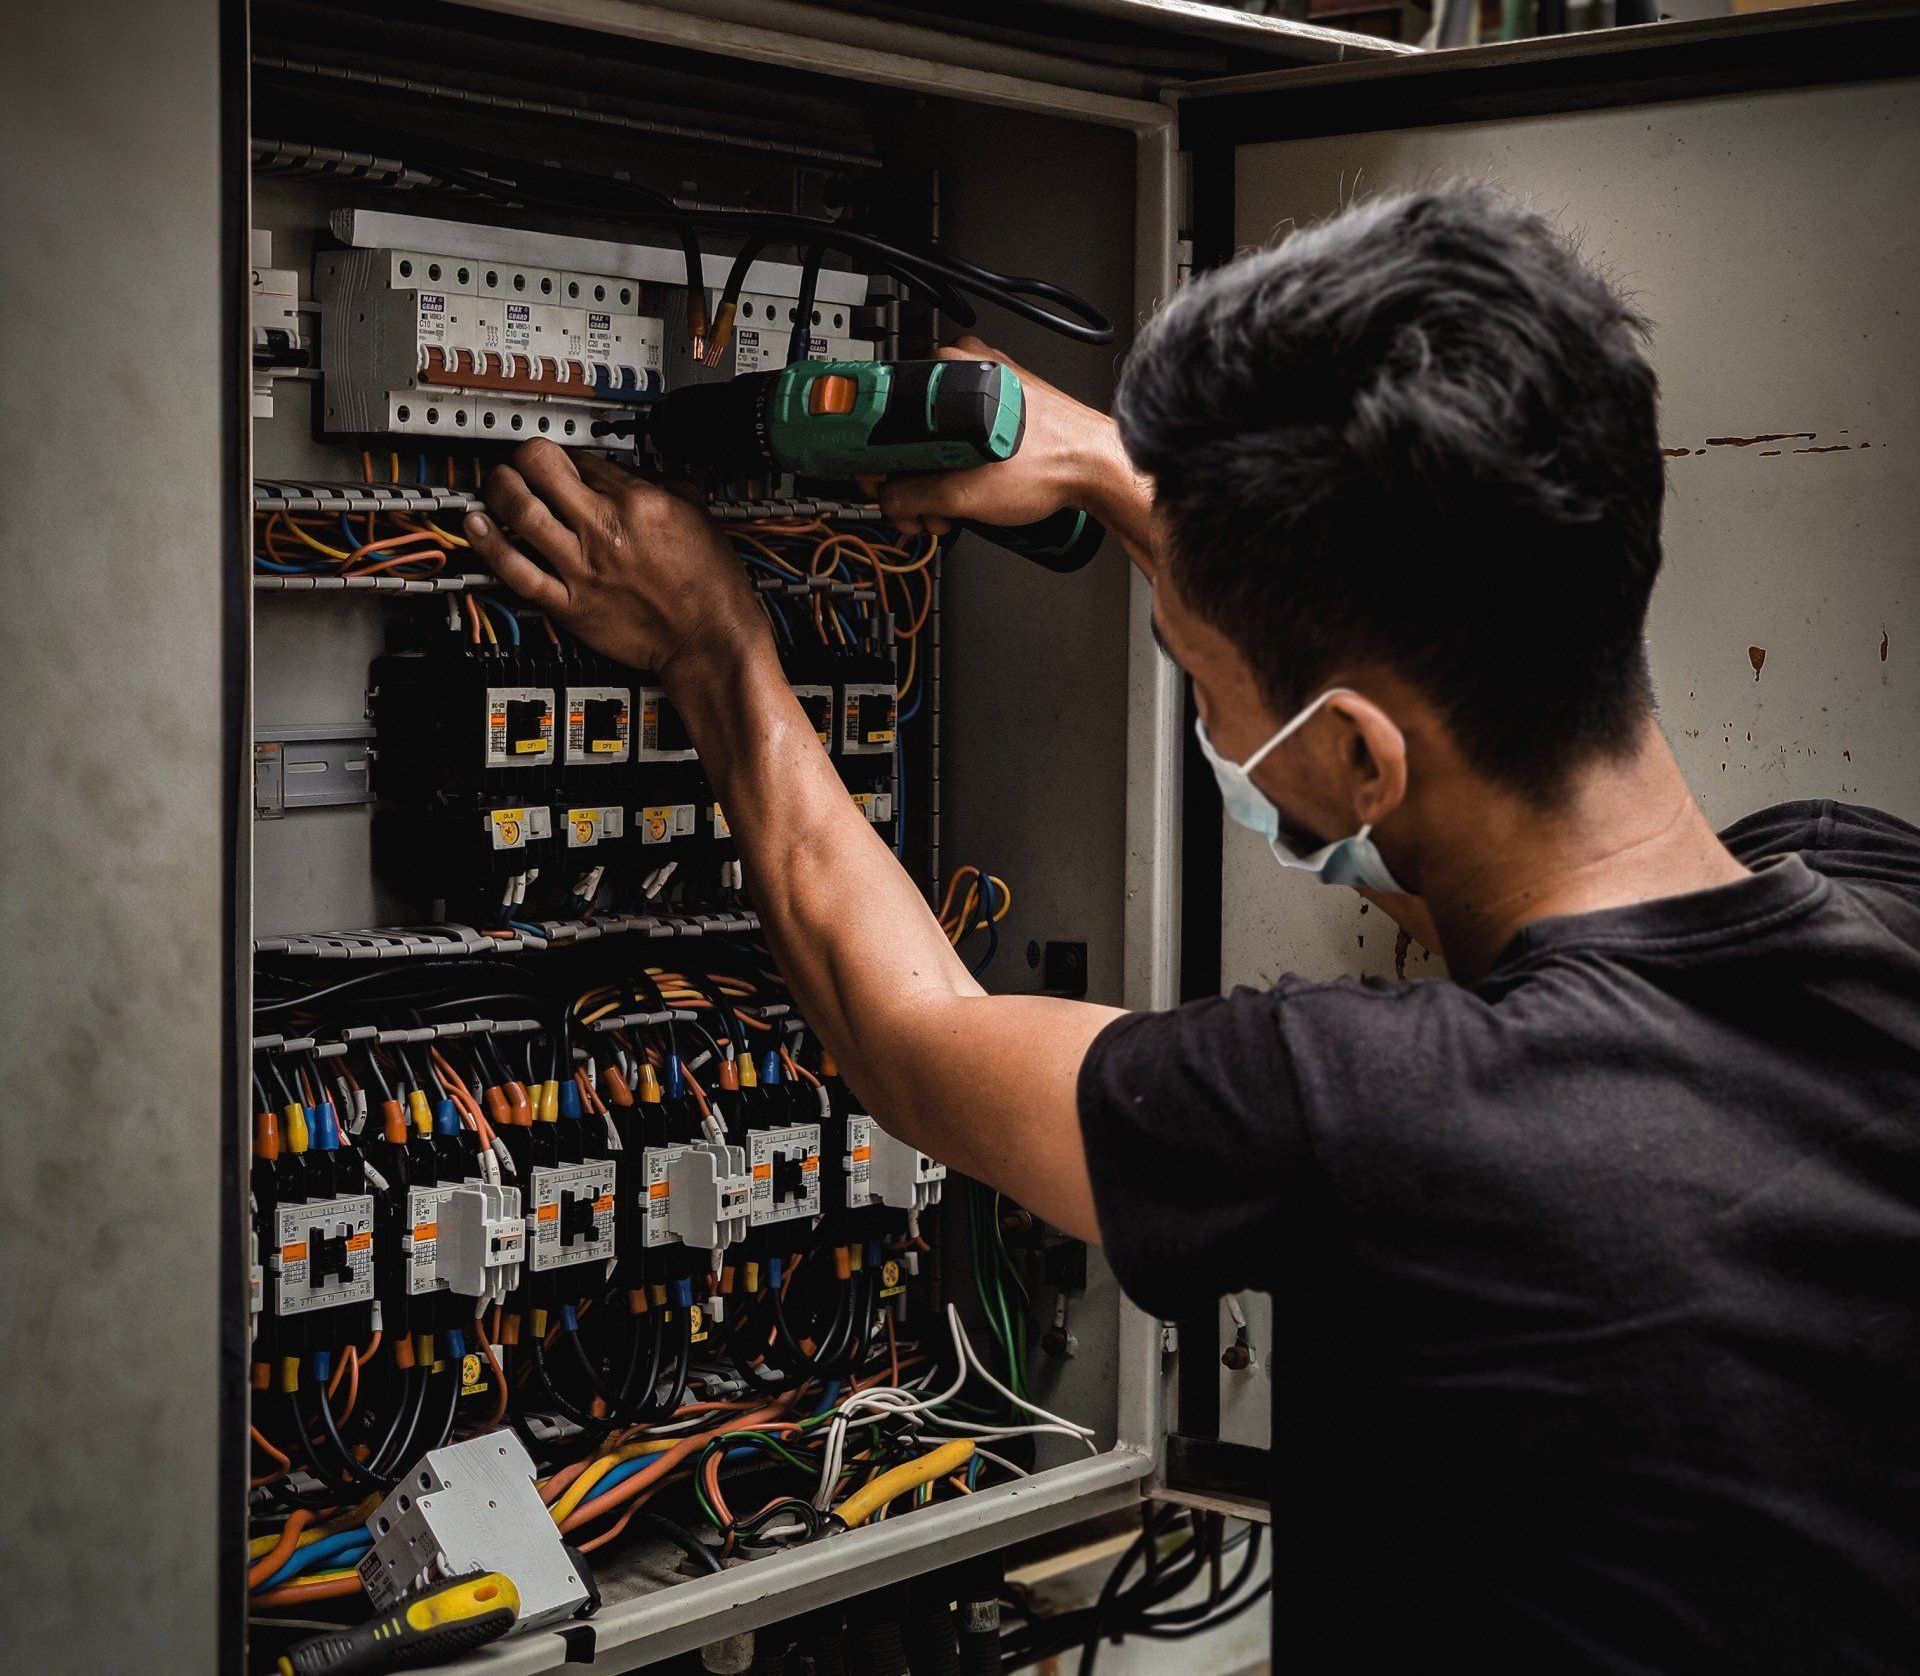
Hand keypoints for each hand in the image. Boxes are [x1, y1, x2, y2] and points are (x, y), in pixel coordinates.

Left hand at [464, 441, 764, 679]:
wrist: (710, 641)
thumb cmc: (711, 588)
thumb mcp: (699, 517)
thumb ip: (668, 486)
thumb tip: (642, 474)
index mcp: (639, 503)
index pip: (585, 459)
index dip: (571, 456)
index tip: (567, 464)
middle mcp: (604, 530)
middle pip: (542, 469)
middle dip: (524, 456)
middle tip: (521, 461)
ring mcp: (583, 568)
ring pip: (520, 512)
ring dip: (500, 489)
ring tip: (496, 483)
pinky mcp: (570, 604)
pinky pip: (518, 571)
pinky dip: (489, 545)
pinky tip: (476, 526)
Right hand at [857, 335, 1140, 539]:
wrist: (1098, 468)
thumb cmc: (1052, 464)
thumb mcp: (963, 492)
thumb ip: (909, 497)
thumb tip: (886, 499)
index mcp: (947, 369)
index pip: (884, 416)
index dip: (878, 466)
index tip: (885, 491)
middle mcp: (966, 365)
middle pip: (910, 429)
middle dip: (911, 482)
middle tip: (922, 513)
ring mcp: (988, 379)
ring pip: (937, 435)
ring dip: (935, 479)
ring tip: (950, 511)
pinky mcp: (1005, 399)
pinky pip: (963, 433)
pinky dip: (959, 464)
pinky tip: (968, 492)